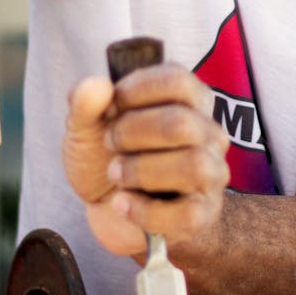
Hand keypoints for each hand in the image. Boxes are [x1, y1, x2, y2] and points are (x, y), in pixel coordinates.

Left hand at [62, 64, 229, 255]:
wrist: (108, 209)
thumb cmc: (107, 157)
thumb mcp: (85, 127)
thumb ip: (84, 103)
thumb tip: (97, 85)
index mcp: (189, 100)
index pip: (177, 80)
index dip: (135, 91)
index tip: (111, 108)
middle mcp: (208, 133)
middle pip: (181, 124)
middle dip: (132, 134)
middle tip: (110, 143)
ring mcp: (211, 174)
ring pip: (193, 166)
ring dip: (141, 171)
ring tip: (116, 174)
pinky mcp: (204, 214)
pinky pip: (187, 213)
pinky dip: (145, 210)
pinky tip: (122, 203)